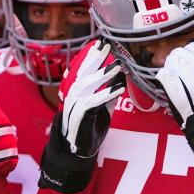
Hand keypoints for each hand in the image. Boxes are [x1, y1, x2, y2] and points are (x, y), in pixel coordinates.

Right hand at [61, 40, 124, 156]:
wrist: (78, 150)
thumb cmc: (89, 126)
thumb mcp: (101, 106)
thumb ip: (108, 92)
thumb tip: (120, 78)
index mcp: (77, 90)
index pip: (83, 69)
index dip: (90, 56)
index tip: (100, 43)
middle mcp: (73, 95)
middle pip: (83, 73)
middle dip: (95, 59)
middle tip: (107, 47)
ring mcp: (74, 106)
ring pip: (87, 85)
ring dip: (103, 75)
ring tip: (117, 67)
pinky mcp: (80, 117)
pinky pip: (92, 102)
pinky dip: (106, 94)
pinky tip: (118, 89)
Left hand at [156, 42, 193, 124]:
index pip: (192, 47)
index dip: (190, 53)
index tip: (190, 59)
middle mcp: (191, 64)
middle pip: (178, 52)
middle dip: (179, 58)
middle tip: (180, 67)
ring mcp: (179, 73)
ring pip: (169, 60)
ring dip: (171, 66)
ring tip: (175, 75)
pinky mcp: (169, 83)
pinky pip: (162, 73)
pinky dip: (164, 76)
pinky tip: (169, 82)